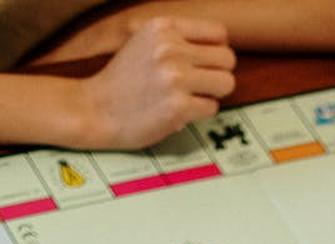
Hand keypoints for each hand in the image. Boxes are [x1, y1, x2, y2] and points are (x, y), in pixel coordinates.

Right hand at [77, 17, 235, 149]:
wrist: (95, 108)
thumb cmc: (122, 80)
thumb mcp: (145, 41)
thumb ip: (177, 39)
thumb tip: (218, 47)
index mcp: (163, 27)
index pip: (218, 33)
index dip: (217, 51)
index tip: (206, 64)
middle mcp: (171, 48)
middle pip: (227, 59)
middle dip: (218, 74)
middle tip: (202, 85)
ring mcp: (176, 77)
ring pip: (226, 83)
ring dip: (213, 94)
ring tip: (193, 97)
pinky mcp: (179, 107)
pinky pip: (212, 108)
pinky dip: (200, 113)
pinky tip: (182, 111)